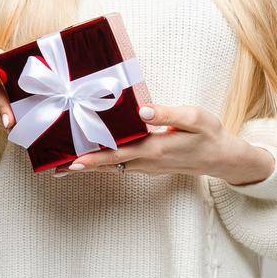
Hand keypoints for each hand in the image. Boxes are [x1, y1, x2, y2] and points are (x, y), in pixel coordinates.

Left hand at [57, 102, 275, 182]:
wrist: (222, 158)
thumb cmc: (209, 135)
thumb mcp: (194, 118)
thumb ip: (167, 114)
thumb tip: (141, 110)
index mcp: (154, 149)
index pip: (117, 155)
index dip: (93, 159)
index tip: (70, 162)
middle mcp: (146, 162)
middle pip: (108, 165)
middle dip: (82, 166)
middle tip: (54, 168)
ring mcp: (147, 167)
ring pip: (113, 167)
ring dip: (90, 166)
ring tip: (63, 164)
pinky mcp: (149, 165)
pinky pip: (121, 166)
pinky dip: (104, 163)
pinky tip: (92, 157)